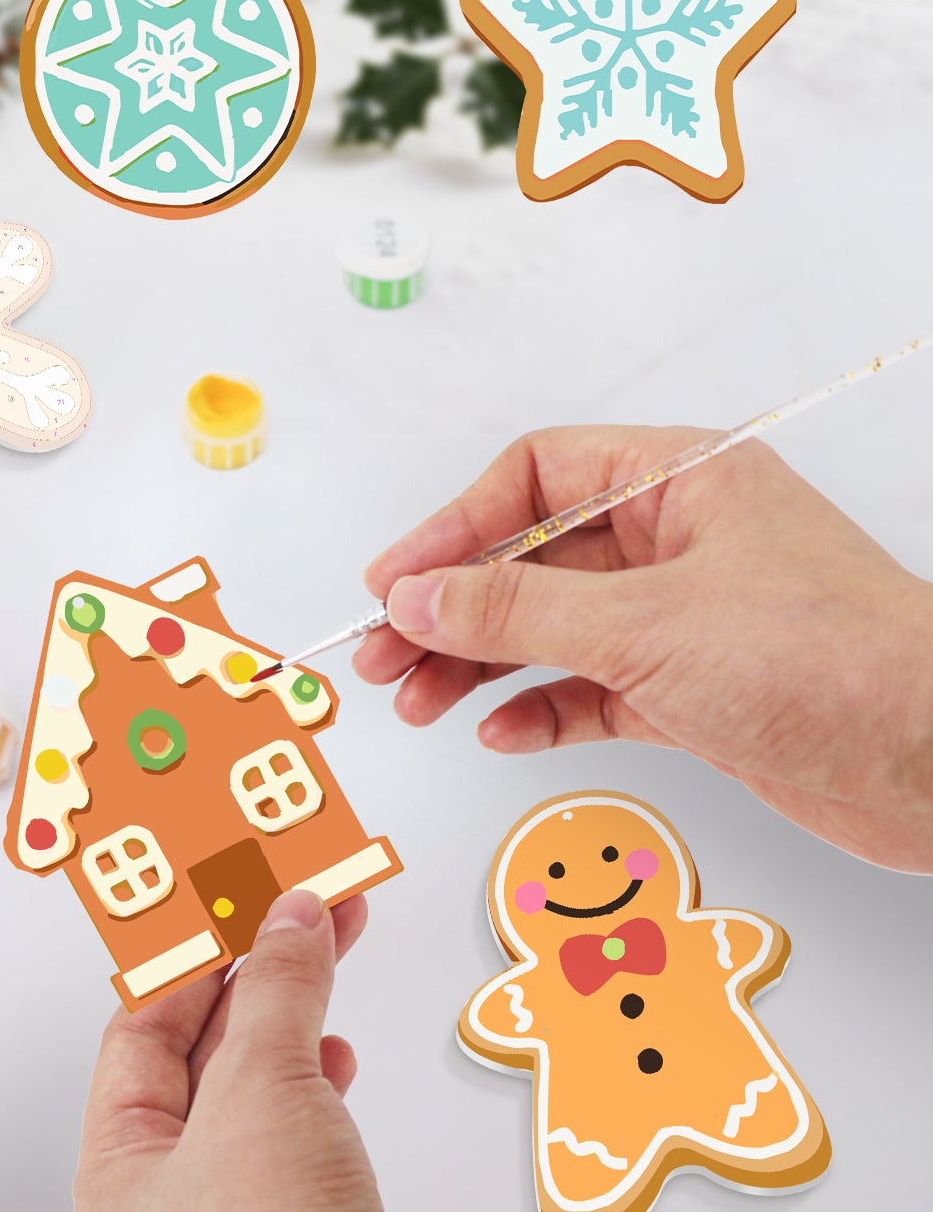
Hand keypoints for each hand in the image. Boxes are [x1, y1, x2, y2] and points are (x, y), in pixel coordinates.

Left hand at [72, 890, 391, 1211]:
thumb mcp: (263, 1094)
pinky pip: (293, 1131)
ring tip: (327, 946)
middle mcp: (164, 1198)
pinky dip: (317, 1081)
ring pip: (255, 1087)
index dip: (192, 955)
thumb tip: (288, 922)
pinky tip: (334, 1056)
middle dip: (261, 971)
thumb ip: (277, 995)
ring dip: (296, 1014)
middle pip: (206, 1050)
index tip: (234, 899)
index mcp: (119, 1169)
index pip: (142, 1028)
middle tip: (298, 906)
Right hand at [356, 427, 932, 872]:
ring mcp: (684, 617)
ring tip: (417, 702)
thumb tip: (414, 599)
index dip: (453, 528)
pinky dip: (542, 709)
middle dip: (452, 610)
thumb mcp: (645, 628)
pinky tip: (501, 732)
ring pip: (552, 629)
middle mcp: (677, 540)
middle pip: (530, 560)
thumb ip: (515, 613)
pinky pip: (591, 688)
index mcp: (678, 480)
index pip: (535, 480)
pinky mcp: (694, 690)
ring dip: (480, 666)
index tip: (393, 583)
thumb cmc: (829, 663)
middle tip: (382, 656)